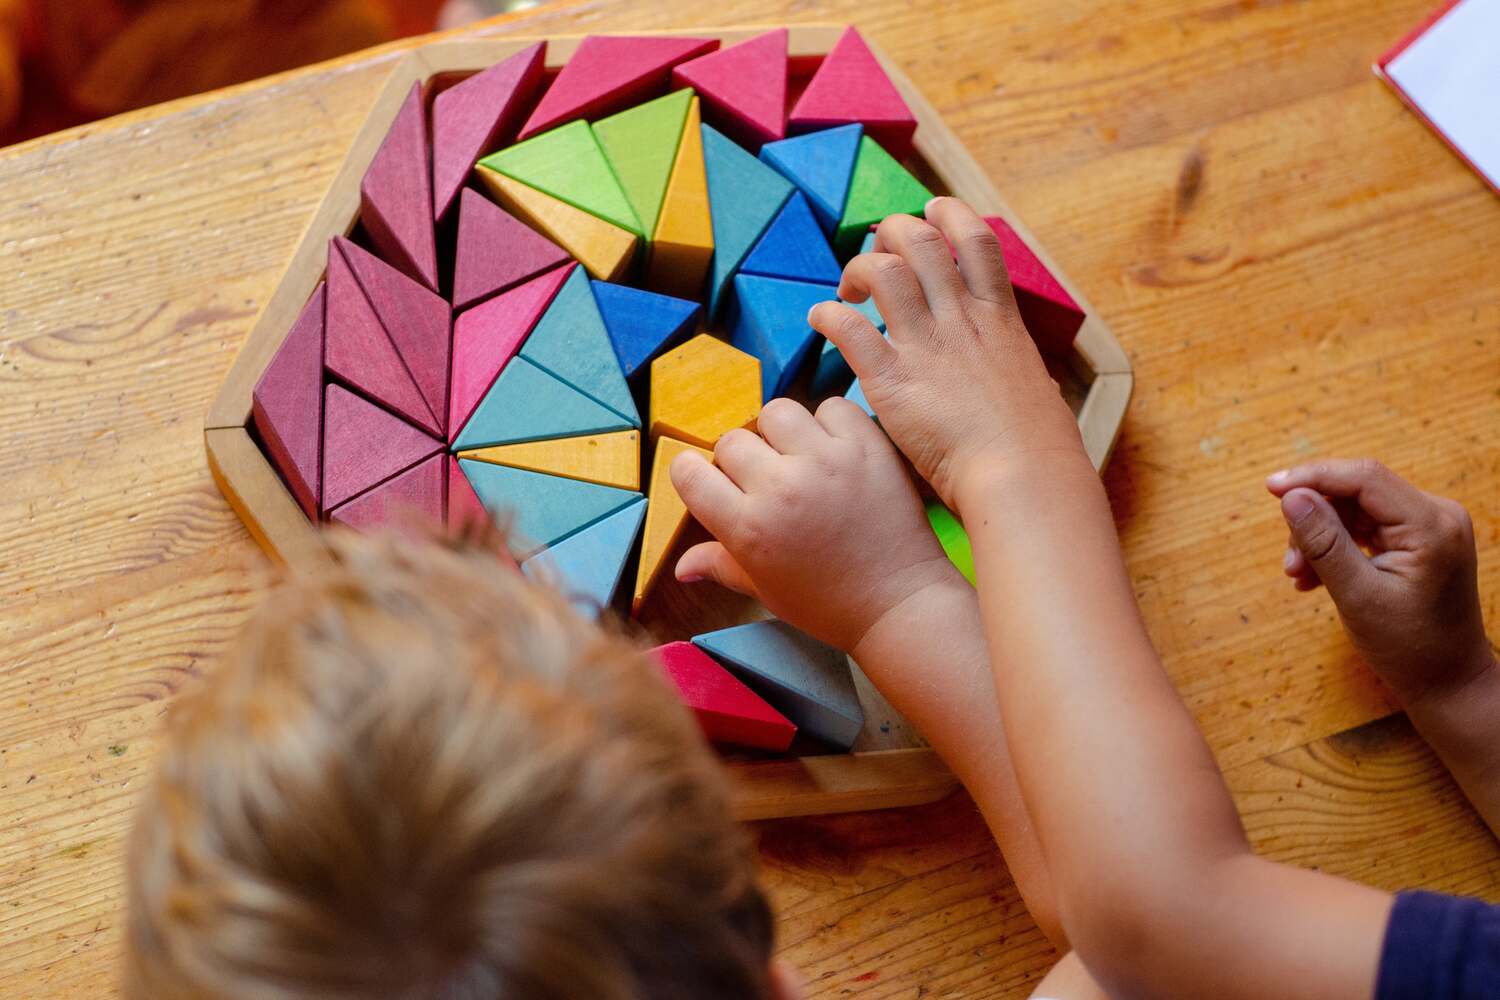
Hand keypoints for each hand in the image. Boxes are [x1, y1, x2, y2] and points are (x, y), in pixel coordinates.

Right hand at [669, 396, 961, 653]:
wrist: (898, 603)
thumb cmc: (828, 603)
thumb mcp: (765, 590)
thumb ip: (720, 566)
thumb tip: (680, 567)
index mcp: (747, 527)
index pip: (688, 472)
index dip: (694, 474)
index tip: (712, 482)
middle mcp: (780, 487)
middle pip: (731, 440)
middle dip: (741, 458)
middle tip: (766, 480)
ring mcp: (825, 461)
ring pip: (777, 412)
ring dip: (781, 432)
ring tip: (799, 457)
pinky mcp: (866, 446)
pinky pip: (831, 407)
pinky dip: (830, 423)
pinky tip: (835, 450)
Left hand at [808, 197, 1086, 508]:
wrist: (1021, 475)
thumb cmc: (1036, 447)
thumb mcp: (1037, 388)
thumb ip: (1017, 371)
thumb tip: (1027, 380)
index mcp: (999, 318)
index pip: (976, 239)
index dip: (948, 215)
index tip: (929, 214)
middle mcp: (961, 319)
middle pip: (920, 239)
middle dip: (890, 234)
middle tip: (877, 257)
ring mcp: (927, 345)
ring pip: (884, 269)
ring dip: (858, 268)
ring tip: (849, 290)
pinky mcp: (893, 379)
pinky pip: (849, 327)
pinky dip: (827, 315)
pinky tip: (820, 321)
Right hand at [1266, 459, 1494, 706]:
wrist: (1447, 681)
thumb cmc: (1409, 647)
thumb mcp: (1357, 595)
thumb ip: (1324, 542)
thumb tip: (1291, 497)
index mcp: (1432, 525)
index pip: (1364, 479)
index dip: (1313, 477)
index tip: (1270, 488)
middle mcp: (1437, 515)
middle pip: (1358, 492)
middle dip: (1315, 520)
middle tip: (1290, 562)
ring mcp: (1430, 526)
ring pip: (1356, 510)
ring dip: (1321, 537)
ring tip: (1299, 576)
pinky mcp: (1419, 539)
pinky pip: (1366, 527)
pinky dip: (1337, 546)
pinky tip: (1315, 576)